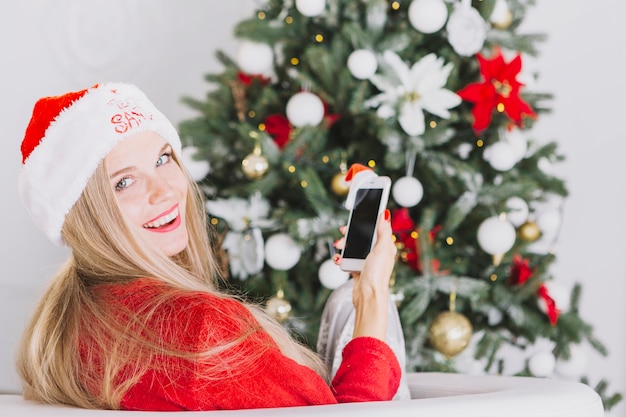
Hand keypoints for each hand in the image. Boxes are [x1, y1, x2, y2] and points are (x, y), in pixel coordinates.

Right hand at [333, 209, 395, 339]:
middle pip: (361, 237)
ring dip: (343, 246)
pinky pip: (347, 259)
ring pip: (352, 247)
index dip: (367, 221)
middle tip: (343, 232)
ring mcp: (366, 261)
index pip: (376, 228)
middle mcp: (376, 253)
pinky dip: (341, 258)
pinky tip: (338, 259)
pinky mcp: (357, 269)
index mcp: (385, 246)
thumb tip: (385, 214)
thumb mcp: (382, 249)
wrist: (367, 296)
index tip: (358, 215)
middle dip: (350, 234)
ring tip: (338, 248)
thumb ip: (383, 231)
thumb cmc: (377, 274)